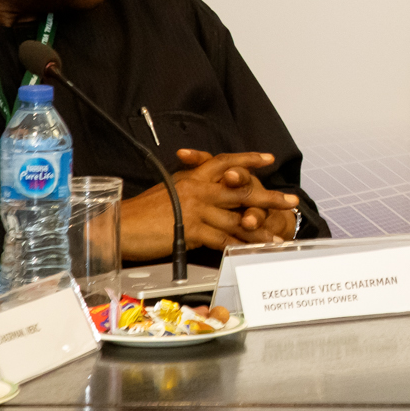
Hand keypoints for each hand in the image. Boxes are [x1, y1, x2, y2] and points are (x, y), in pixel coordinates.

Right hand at [118, 150, 302, 258]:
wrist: (118, 225)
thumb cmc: (139, 212)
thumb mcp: (167, 190)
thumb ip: (188, 187)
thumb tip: (203, 186)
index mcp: (192, 176)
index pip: (225, 161)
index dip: (248, 159)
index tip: (268, 159)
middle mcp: (198, 188)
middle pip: (241, 190)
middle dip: (269, 196)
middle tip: (290, 201)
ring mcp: (196, 208)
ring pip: (236, 218)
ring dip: (259, 229)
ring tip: (276, 237)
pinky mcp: (192, 229)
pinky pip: (222, 238)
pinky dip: (239, 245)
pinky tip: (251, 251)